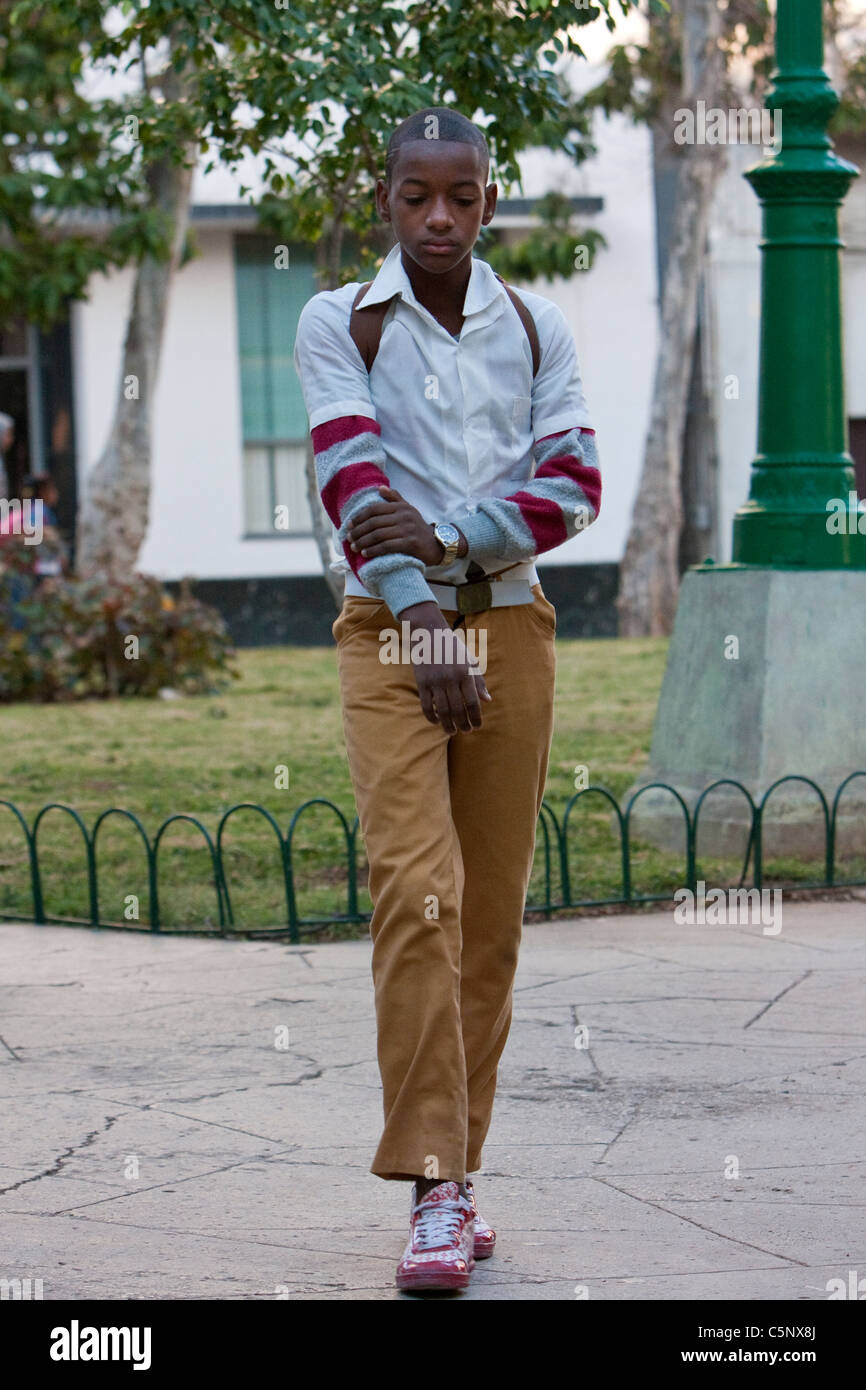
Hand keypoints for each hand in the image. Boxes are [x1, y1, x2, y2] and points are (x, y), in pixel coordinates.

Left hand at [347, 487, 464, 564]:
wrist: (436, 545)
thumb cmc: (418, 528)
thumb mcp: (408, 510)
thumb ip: (395, 498)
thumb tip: (379, 488)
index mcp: (400, 507)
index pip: (374, 509)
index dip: (359, 516)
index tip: (349, 525)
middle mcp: (403, 516)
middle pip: (374, 523)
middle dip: (358, 531)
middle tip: (349, 538)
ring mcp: (407, 530)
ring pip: (378, 535)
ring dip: (363, 542)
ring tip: (354, 547)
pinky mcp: (410, 543)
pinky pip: (387, 546)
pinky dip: (374, 550)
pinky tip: (365, 553)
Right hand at [398, 601, 491, 732]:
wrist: (428, 633)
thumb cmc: (452, 648)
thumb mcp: (468, 661)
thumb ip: (478, 681)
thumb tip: (487, 700)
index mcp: (465, 673)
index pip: (472, 702)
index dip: (476, 718)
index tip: (477, 726)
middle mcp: (451, 678)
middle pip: (458, 710)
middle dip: (463, 724)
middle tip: (466, 731)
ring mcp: (435, 681)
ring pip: (442, 710)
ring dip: (448, 725)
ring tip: (452, 731)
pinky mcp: (422, 682)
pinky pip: (426, 705)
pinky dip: (432, 717)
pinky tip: (437, 721)